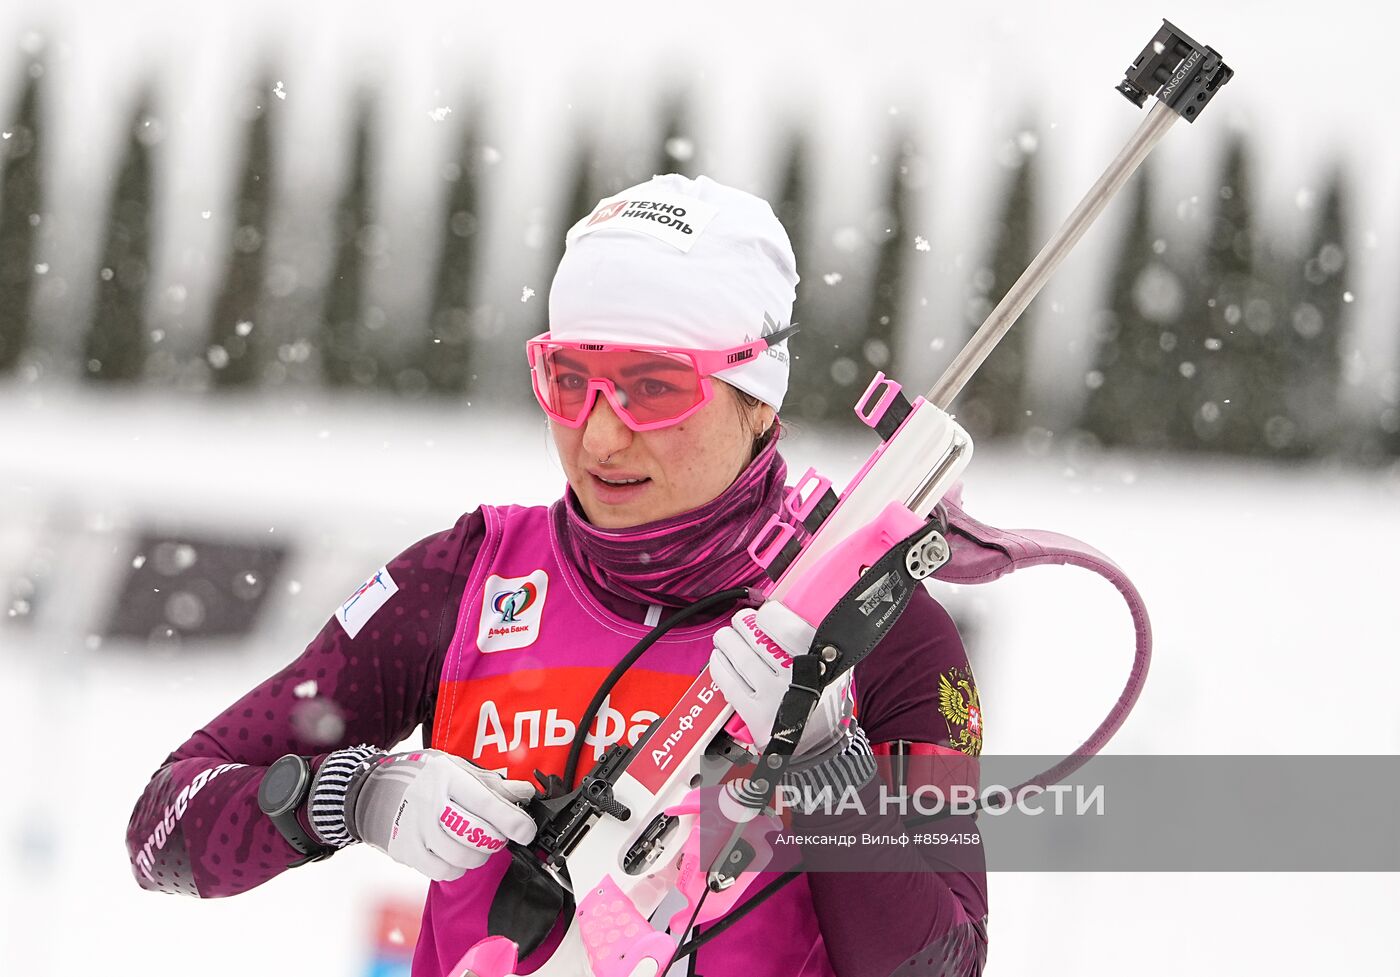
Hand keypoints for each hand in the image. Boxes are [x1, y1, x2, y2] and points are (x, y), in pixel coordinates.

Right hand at [339, 749, 536, 881]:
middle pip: (478, 834)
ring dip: (479, 856)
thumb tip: (525, 792)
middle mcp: (429, 801)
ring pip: (462, 857)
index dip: (514, 821)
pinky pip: (443, 872)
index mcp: (447, 776)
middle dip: (497, 839)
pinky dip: (457, 868)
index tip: (526, 831)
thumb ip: (492, 783)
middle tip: (499, 835)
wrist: (375, 790)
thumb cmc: (424, 779)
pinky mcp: (405, 850)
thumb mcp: (458, 770)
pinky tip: (456, 855)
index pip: (487, 803)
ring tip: (477, 845)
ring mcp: (415, 828)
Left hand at [709, 601, 852, 757]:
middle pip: (757, 638)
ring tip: (725, 637)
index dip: (769, 614)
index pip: (785, 625)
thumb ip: (817, 639)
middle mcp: (796, 677)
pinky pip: (729, 683)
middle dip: (742, 624)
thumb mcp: (835, 664)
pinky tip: (718, 658)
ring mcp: (774, 697)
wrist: (819, 741)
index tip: (765, 612)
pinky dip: (719, 666)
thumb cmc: (823, 696)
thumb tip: (786, 608)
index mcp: (818, 660)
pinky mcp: (756, 715)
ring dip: (726, 641)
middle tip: (740, 621)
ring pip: (740, 657)